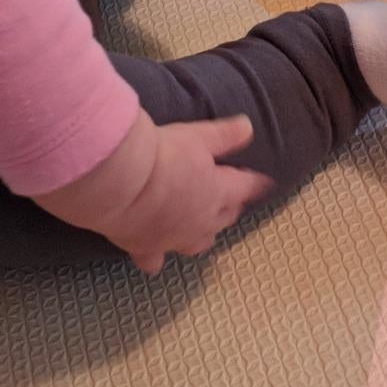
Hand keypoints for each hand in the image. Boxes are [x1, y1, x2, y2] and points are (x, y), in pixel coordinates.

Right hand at [33, 110, 273, 273]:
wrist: (122, 182)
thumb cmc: (162, 154)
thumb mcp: (196, 136)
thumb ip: (224, 134)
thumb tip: (248, 127)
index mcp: (218, 192)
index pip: (245, 188)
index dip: (254, 184)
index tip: (264, 182)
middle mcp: (202, 221)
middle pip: (224, 217)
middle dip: (230, 207)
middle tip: (231, 199)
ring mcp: (176, 238)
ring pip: (198, 243)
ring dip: (202, 233)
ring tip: (200, 226)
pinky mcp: (147, 248)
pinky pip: (155, 260)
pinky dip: (157, 256)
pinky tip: (154, 254)